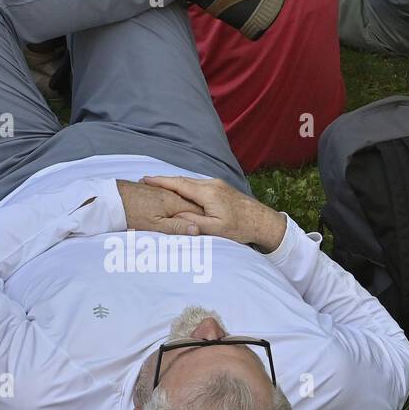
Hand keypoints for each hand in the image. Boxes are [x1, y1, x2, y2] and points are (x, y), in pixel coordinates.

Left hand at [116, 180, 204, 234]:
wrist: (112, 199)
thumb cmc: (132, 213)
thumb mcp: (155, 225)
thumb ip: (177, 226)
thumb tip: (197, 229)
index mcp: (175, 202)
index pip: (198, 210)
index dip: (204, 220)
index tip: (207, 229)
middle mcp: (171, 194)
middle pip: (190, 204)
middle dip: (194, 215)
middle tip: (198, 228)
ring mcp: (161, 191)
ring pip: (179, 201)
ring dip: (183, 211)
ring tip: (183, 223)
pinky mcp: (153, 191)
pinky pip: (169, 198)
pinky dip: (171, 206)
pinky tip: (167, 212)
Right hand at [140, 176, 286, 251]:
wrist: (262, 221)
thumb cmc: (240, 228)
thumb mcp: (215, 229)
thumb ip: (194, 222)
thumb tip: (176, 215)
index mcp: (207, 194)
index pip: (178, 184)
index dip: (160, 182)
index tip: (145, 180)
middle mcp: (211, 184)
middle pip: (182, 180)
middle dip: (164, 180)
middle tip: (146, 181)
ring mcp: (217, 184)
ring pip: (190, 181)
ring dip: (174, 182)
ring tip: (159, 185)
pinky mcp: (221, 187)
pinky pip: (198, 184)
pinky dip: (186, 185)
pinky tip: (180, 190)